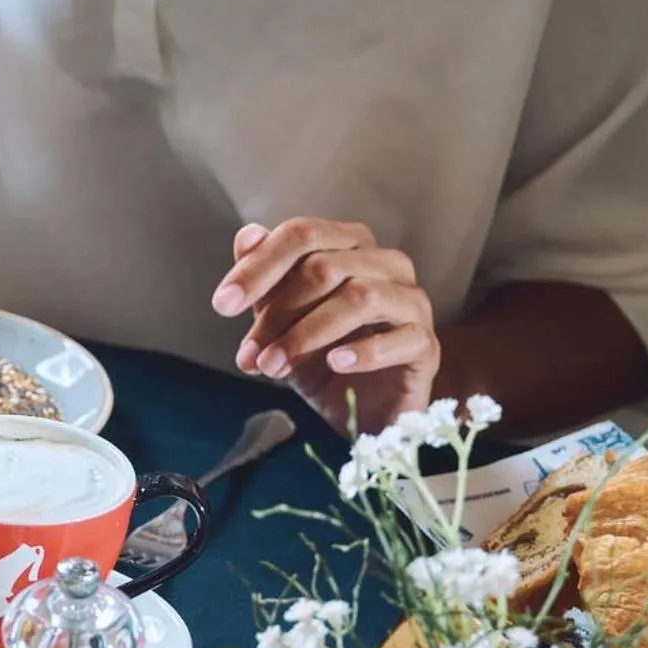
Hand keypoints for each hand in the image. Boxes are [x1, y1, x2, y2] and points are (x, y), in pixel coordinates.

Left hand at [210, 218, 441, 433]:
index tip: (222, 305)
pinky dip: (363, 351)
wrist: (364, 412)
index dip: (259, 267)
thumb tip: (246, 235)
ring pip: (359, 297)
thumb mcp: (282, 323)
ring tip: (274, 367)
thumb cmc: (321, 358)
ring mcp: (411, 301)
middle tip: (248, 355)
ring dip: (307, 335)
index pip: (303, 234)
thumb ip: (266, 280)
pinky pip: (399, 337)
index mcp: (351, 246)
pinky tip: (336, 364)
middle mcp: (387, 264)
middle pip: (324, 267)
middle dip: (276, 313)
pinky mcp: (426, 344)